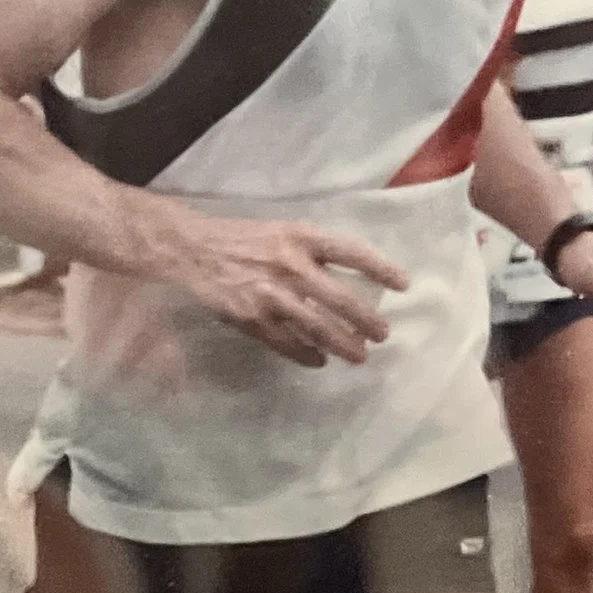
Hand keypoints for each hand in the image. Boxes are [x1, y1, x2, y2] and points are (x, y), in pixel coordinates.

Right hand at [180, 216, 405, 367]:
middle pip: (342, 299)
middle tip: (382, 335)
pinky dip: (305, 354)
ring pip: (318, 327)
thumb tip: (348, 278)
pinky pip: (286, 343)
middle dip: (367, 321)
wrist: (189, 251)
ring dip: (343, 344)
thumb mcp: (280, 232)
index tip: (403, 284)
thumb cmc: (238, 239)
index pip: (353, 253)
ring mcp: (271, 295)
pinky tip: (317, 361)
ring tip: (359, 356)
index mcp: (301, 237)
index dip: (381, 269)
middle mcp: (290, 265)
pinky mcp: (251, 319)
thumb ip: (312, 251)